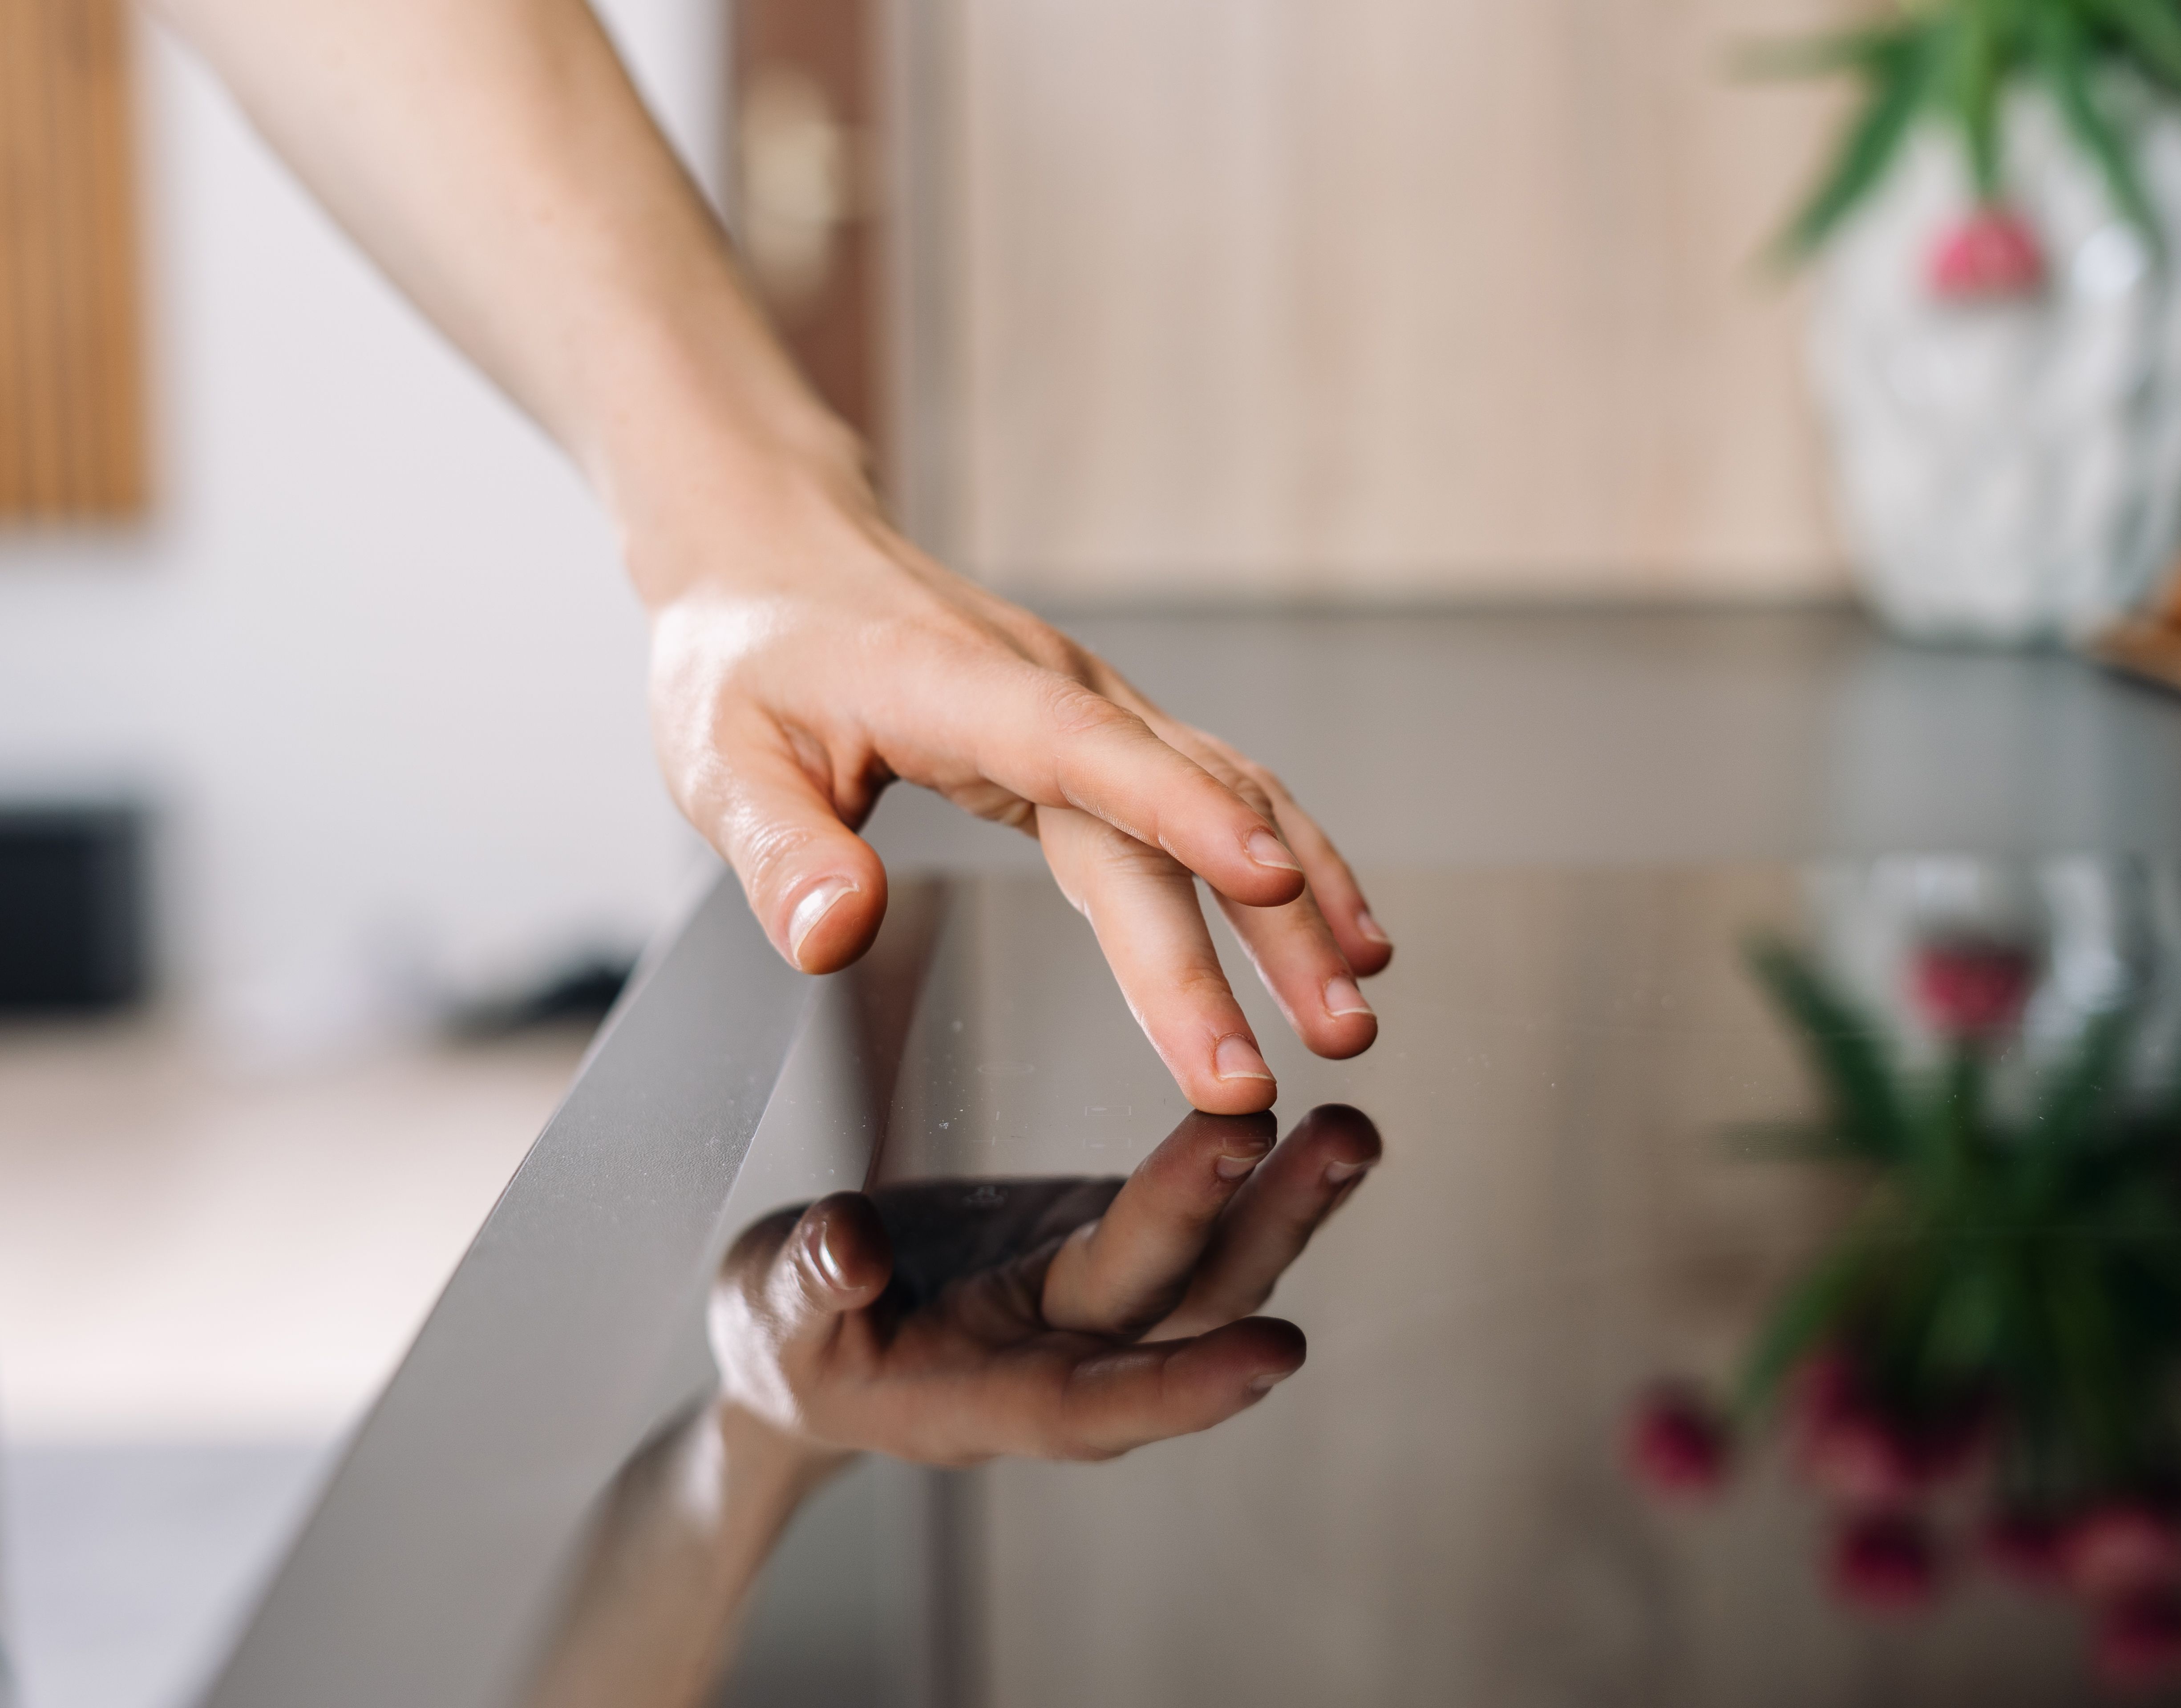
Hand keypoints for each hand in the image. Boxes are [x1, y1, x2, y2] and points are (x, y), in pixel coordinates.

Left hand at [644, 471, 1390, 1114]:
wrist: (776, 555)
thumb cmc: (745, 656)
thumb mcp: (716, 755)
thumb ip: (777, 848)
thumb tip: (834, 934)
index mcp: (957, 689)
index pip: (1087, 754)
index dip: (1183, 814)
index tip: (1265, 883)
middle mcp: (1050, 690)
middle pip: (1172, 815)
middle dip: (1259, 933)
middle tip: (1319, 1042)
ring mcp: (1090, 707)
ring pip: (1224, 796)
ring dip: (1300, 901)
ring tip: (1355, 1004)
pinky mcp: (1104, 732)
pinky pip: (1213, 791)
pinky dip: (1280, 856)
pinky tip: (1332, 928)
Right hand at [707, 1105, 1380, 1467]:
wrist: (816, 1336)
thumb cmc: (793, 1337)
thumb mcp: (774, 1313)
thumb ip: (814, 1286)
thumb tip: (851, 1244)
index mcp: (984, 1398)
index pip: (1096, 1399)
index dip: (1186, 1384)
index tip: (1276, 1352)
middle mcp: (1069, 1357)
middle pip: (1186, 1304)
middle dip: (1264, 1228)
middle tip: (1342, 1142)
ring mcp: (1103, 1303)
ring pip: (1216, 1262)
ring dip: (1291, 1199)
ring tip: (1358, 1127)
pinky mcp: (1116, 1245)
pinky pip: (1206, 1219)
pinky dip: (1266, 1177)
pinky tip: (1330, 1124)